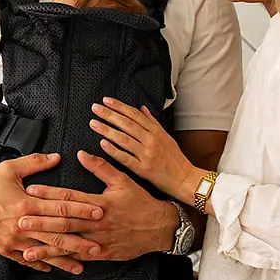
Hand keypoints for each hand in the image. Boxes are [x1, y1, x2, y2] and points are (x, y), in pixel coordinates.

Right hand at [0, 153, 101, 274]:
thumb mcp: (9, 169)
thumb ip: (35, 162)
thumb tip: (57, 156)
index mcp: (26, 203)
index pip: (60, 206)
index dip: (81, 209)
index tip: (98, 211)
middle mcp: (22, 224)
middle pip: (57, 232)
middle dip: (80, 238)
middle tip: (99, 242)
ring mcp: (13, 240)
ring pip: (44, 250)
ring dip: (64, 258)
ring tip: (82, 265)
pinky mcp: (4, 249)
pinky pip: (26, 260)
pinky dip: (40, 264)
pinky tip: (53, 268)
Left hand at [20, 151, 177, 263]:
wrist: (159, 228)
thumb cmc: (140, 203)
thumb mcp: (123, 180)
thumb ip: (101, 167)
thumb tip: (82, 154)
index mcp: (100, 203)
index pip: (69, 197)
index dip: (49, 193)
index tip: (30, 191)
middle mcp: (97, 223)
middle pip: (64, 223)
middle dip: (41, 223)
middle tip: (19, 222)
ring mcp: (99, 241)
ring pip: (69, 245)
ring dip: (47, 249)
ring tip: (27, 251)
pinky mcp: (102, 254)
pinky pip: (80, 258)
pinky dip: (64, 261)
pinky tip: (50, 265)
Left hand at [88, 98, 203, 202]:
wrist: (185, 179)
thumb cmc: (175, 159)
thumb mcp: (166, 136)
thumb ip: (152, 122)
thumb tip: (142, 108)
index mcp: (156, 132)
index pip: (134, 115)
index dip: (119, 106)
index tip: (106, 101)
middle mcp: (151, 141)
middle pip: (127, 124)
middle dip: (109, 115)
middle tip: (95, 108)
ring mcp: (147, 155)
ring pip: (124, 139)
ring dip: (107, 130)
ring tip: (94, 123)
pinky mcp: (143, 169)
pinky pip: (126, 158)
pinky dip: (114, 150)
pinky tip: (102, 144)